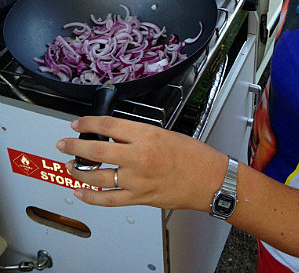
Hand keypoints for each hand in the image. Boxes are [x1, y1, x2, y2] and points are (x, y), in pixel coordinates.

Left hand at [56, 116, 226, 208]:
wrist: (210, 179)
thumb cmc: (194, 156)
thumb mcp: (165, 133)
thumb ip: (140, 134)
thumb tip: (116, 134)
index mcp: (147, 135)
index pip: (108, 125)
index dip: (88, 123)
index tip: (79, 124)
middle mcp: (139, 157)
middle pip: (96, 150)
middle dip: (74, 146)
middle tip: (64, 144)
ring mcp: (137, 180)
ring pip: (97, 177)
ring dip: (79, 171)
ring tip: (70, 166)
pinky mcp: (139, 198)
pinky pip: (108, 200)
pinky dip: (91, 197)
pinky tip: (81, 192)